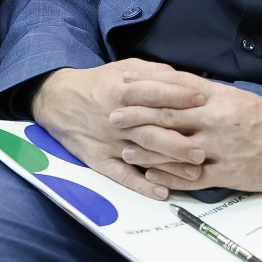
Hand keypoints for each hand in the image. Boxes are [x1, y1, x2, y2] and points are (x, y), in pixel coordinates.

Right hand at [31, 59, 208, 199]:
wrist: (58, 100)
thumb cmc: (97, 84)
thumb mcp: (122, 69)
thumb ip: (153, 73)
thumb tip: (184, 79)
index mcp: (121, 91)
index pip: (151, 93)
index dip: (176, 95)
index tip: (201, 100)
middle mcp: (116, 118)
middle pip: (149, 129)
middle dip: (177, 141)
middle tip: (202, 149)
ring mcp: (108, 141)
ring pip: (141, 155)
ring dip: (168, 165)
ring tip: (194, 174)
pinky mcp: (100, 160)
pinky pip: (121, 175)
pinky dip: (141, 185)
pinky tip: (160, 192)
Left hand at [107, 72, 261, 192]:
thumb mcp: (233, 97)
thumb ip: (204, 93)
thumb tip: (175, 84)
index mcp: (217, 98)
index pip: (175, 89)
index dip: (147, 87)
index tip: (124, 84)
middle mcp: (215, 120)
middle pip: (169, 117)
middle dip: (138, 116)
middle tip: (113, 116)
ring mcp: (221, 148)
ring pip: (177, 149)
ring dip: (148, 150)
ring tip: (125, 149)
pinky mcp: (229, 173)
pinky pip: (194, 177)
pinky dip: (171, 177)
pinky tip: (152, 177)